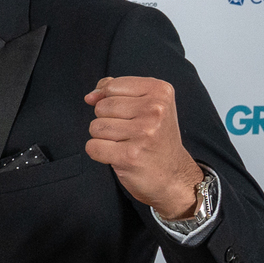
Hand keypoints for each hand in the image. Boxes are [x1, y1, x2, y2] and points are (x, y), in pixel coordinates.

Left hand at [83, 76, 201, 217]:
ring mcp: (144, 133)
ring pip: (95, 127)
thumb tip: (90, 96)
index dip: (111, 101)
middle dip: (108, 121)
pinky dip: (99, 153)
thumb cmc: (155, 138)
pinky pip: (92, 147)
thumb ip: (116, 91)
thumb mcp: (146, 105)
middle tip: (130, 133)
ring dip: (104, 138)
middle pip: (102, 107)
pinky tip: (118, 156)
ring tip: (125, 144)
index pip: (111, 86)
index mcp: (160, 91)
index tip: (130, 115)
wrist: (173, 175)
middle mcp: (155, 110)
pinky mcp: (129, 155)